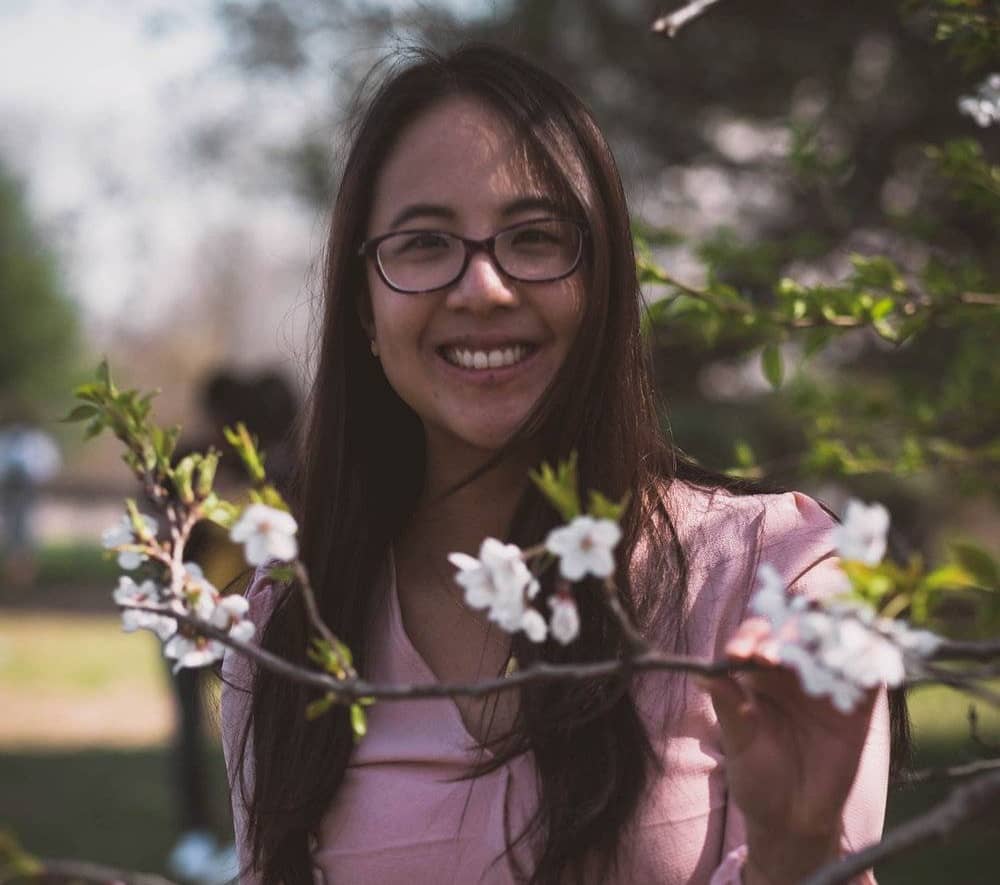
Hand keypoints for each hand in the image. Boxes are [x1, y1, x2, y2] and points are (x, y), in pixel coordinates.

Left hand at [698, 617, 877, 881]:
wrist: (794, 821)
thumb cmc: (758, 777)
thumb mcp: (738, 742)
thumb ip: (728, 706)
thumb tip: (701, 674)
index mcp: (761, 670)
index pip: (758, 635)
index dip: (750, 637)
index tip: (738, 655)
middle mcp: (796, 668)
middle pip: (797, 629)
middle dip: (785, 634)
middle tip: (771, 656)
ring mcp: (829, 682)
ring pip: (833, 641)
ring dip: (825, 637)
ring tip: (811, 650)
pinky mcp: (861, 703)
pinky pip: (869, 673)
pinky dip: (866, 659)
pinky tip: (854, 661)